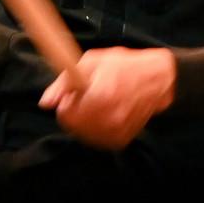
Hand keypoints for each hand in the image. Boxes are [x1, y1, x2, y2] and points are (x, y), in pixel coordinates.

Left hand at [38, 47, 174, 149]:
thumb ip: (65, 81)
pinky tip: (103, 115)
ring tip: (96, 104)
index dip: (66, 100)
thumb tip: (46, 103)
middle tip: (86, 97)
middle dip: (73, 111)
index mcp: (101, 97)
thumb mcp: (92, 61)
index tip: (75, 92)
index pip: (65, 113)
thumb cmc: (124, 66)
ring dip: (83, 121)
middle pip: (72, 126)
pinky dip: (95, 129)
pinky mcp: (121, 140)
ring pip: (82, 134)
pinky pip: (96, 140)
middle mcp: (110, 118)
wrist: (157, 81)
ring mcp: (117, 132)